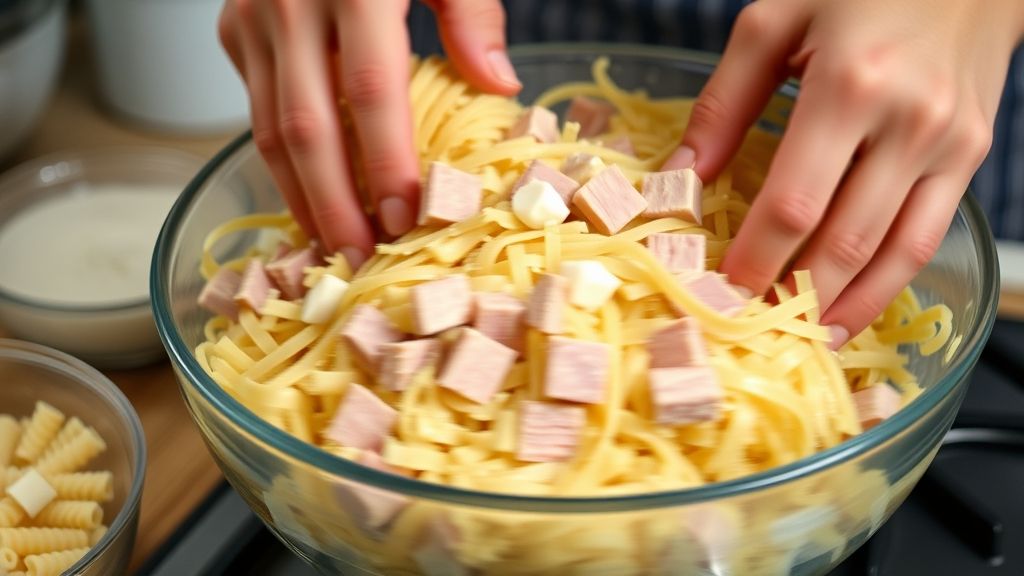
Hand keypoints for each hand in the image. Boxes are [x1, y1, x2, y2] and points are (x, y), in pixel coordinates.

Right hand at [218, 0, 520, 265]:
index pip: (371, 92)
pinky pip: (254, 108)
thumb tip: (500, 87)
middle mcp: (288, 5)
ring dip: (301, 197)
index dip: (387, 163)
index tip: (406, 219)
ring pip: (267, 129)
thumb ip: (472, 14)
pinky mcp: (233, 28)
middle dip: (333, 206)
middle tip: (359, 262)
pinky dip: (282, 161)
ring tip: (333, 248)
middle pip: (306, 129)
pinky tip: (311, 197)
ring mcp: (251, 18)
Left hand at [665, 0, 1023, 345]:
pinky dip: (887, 288)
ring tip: (799, 343)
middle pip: (843, 240)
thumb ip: (723, 104)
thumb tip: (679, 179)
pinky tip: (849, 313)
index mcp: (848, 84)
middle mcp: (907, 122)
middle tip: (749, 332)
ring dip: (842, 308)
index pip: (794, 203)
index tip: (718, 293)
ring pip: (892, 254)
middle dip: (792, 296)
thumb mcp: (773, 22)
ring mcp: (948, 146)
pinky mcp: (970, 158)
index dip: (755, 259)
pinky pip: (926, 240)